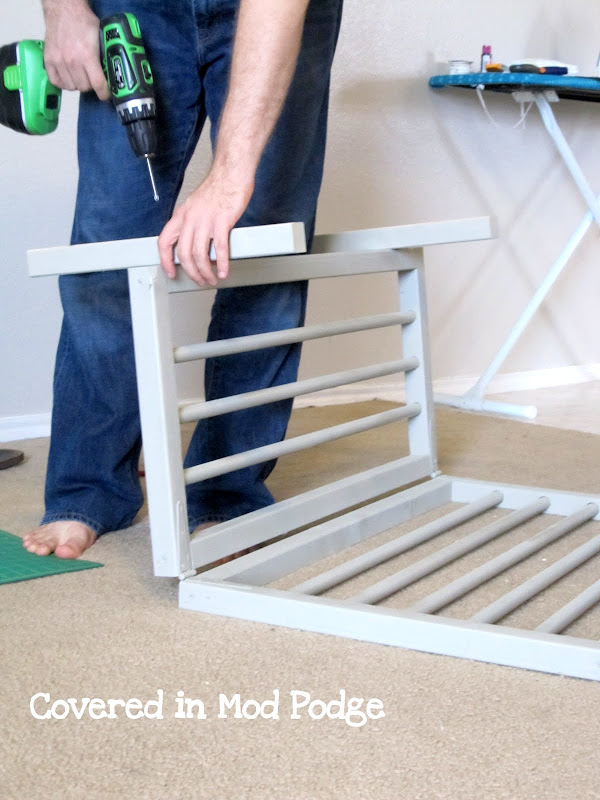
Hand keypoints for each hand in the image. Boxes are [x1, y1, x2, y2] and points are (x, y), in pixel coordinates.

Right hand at [42, 0, 109, 100]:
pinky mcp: (49, 59)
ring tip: (80, 76)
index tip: (105, 94)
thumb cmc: (82, 21)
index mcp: (87, 55)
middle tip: (92, 79)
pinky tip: (68, 77)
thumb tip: (111, 72)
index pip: (98, 84)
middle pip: (84, 87)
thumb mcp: (99, 38)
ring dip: (77, 84)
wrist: (64, 9)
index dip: (104, 93)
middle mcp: (72, 60)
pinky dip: (63, 83)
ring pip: (71, 86)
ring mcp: (59, 61)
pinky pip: (56, 82)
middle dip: (91, 86)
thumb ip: (103, 56)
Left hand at [158, 166, 253, 285]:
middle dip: (191, 272)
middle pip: (184, 253)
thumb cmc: (218, 189)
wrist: (231, 174)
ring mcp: (205, 220)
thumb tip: (193, 243)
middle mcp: (190, 218)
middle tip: (199, 280)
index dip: (165, 261)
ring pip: (200, 254)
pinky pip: (220, 248)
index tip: (171, 272)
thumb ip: (191, 224)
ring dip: (206, 271)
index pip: (165, 242)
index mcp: (181, 215)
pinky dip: (222, 263)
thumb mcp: (196, 207)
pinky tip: (224, 270)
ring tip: (212, 278)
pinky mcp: (222, 221)